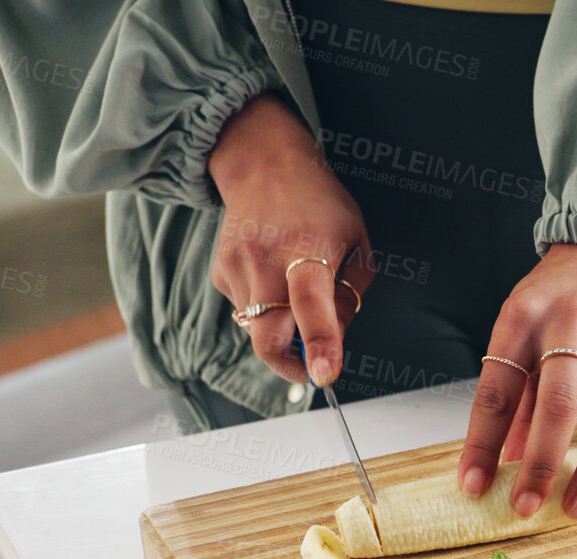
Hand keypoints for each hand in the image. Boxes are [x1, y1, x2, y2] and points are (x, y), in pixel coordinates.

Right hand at [208, 94, 372, 385]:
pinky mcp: (219, 273)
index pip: (312, 305)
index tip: (323, 375)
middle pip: (267, 338)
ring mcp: (236, 267)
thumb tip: (333, 341)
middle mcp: (266, 261)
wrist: (264, 165)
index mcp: (309, 250)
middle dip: (290, 364)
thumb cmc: (321, 205)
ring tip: (296, 289)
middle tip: (312, 363)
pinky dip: (266, 308)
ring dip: (282, 328)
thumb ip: (349, 295)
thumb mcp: (357, 243)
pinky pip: (246, 312)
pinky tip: (274, 275)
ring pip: (258, 329)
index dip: (320, 343)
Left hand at [458, 244, 576, 519]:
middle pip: (557, 402)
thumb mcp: (520, 329)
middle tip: (527, 506)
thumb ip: (517, 394)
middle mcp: (569, 323)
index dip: (482, 443)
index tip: (473, 485)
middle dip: (541, 463)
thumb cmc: (556, 296)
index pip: (497, 390)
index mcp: (522, 318)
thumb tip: (508, 458)